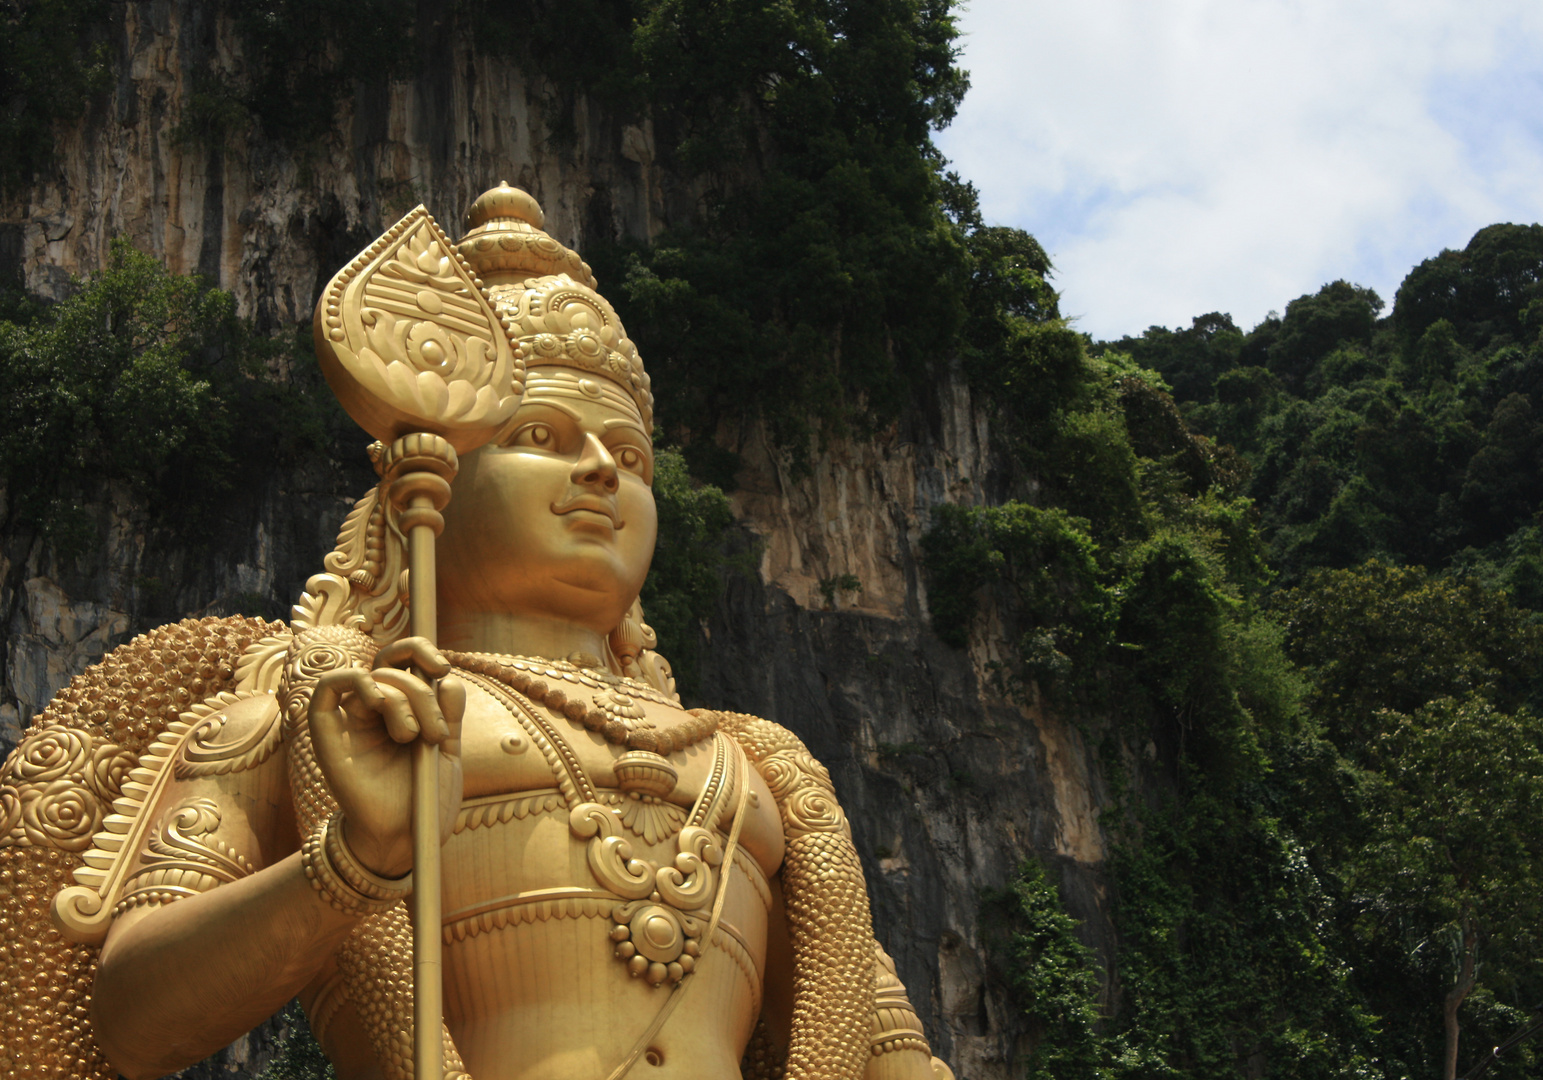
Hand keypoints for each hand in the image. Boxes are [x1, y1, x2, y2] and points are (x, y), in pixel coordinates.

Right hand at [307, 637, 465, 878]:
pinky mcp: (327, 734)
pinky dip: (353, 680)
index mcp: (405, 708)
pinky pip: (327, 689)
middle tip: (435, 731)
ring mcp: (351, 720)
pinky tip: (378, 704)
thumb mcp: (447, 751)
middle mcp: (376, 710)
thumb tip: (447, 678)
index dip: (421, 651)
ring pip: (373, 677)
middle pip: (391, 666)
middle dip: (422, 690)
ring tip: (414, 738)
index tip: (443, 670)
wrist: (404, 839)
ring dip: (402, 699)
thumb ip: (448, 713)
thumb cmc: (424, 800)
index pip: (403, 659)